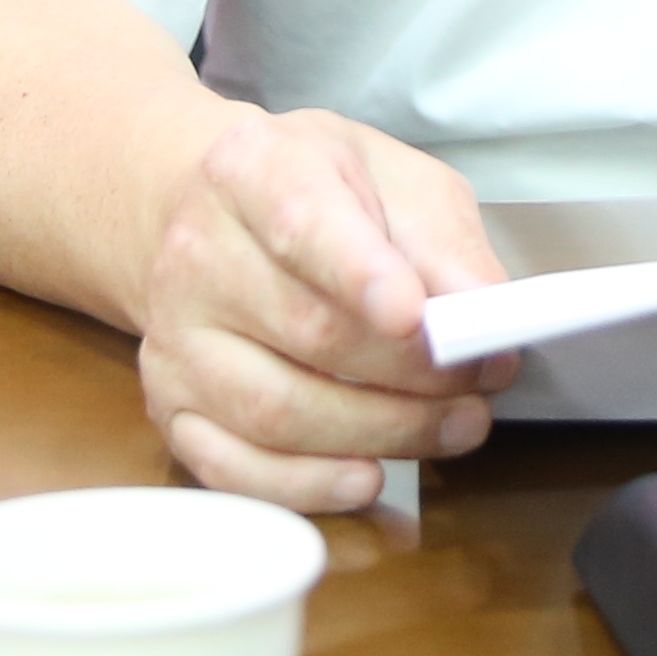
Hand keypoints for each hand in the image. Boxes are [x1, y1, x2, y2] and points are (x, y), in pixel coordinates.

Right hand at [133, 106, 515, 511]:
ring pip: (274, 411)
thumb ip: (445, 242)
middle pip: (306, 330)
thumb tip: (487, 309)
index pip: (303, 221)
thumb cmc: (325, 194)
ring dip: (379, 432)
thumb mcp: (397, 180)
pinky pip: (233, 467)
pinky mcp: (169, 404)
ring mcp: (175, 336)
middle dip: (410, 370)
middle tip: (480, 381)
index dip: (361, 273)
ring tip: (456, 425)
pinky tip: (368, 475)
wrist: (221, 214)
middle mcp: (196, 253)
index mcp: (252, 170)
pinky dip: (308, 485)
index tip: (415, 316)